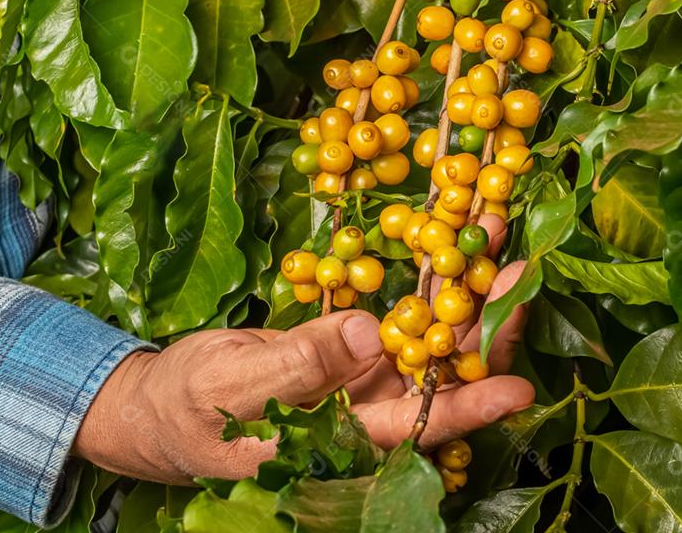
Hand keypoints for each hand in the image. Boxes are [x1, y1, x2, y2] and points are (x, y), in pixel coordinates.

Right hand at [73, 215, 532, 482]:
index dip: (468, 406)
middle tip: (519, 276)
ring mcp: (359, 379)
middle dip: (482, 328)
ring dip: (461, 294)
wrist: (163, 403)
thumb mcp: (236, 384)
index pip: (416, 427)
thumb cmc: (190, 407)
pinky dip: (419, 282)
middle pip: (438, 375)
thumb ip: (300, 364)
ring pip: (424, 339)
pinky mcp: (348, 349)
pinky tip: (444, 245)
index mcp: (341, 440)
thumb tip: (367, 333)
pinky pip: (394, 315)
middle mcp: (363, 412)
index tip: (518, 386)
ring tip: (495, 241)